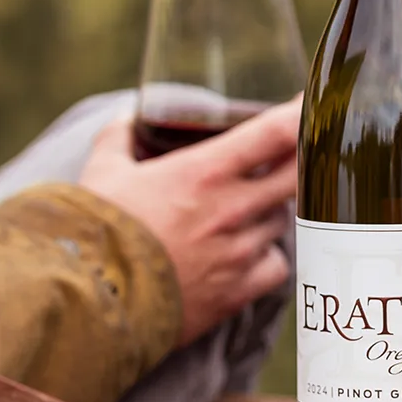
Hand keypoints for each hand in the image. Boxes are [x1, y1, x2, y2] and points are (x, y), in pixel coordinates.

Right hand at [79, 97, 301, 345]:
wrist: (89, 300)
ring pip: (284, 220)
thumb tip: (127, 117)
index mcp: (203, 172)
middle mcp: (231, 209)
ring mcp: (238, 251)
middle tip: (307, 151)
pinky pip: (276, 266)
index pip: (274, 132)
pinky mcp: (237, 290)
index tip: (313, 102)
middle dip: (307, 160)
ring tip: (246, 210)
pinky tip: (249, 254)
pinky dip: (268, 258)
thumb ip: (119, 138)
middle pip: (299, 175)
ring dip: (272, 210)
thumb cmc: (95, 232)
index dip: (302, 113)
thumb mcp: (102, 173)